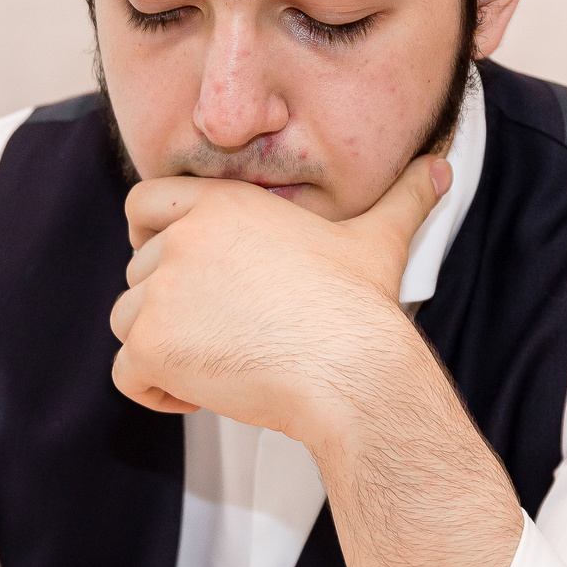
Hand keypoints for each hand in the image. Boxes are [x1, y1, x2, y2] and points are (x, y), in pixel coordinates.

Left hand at [109, 155, 449, 445]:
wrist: (351, 372)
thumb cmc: (360, 312)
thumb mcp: (379, 241)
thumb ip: (402, 199)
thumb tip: (440, 170)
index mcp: (222, 205)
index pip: (144, 202)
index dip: (146, 235)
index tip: (174, 269)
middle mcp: (182, 239)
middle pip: (138, 273)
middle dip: (168, 308)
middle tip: (223, 335)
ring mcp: (161, 292)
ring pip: (128, 322)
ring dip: (162, 351)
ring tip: (219, 365)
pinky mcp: (151, 344)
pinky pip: (126, 373)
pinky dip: (155, 391)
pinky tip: (203, 395)